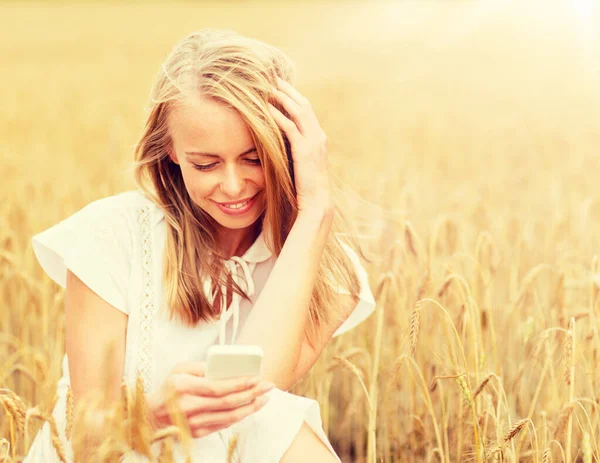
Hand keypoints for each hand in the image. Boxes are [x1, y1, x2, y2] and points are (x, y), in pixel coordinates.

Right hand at [146, 361, 273, 437]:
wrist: (150, 417)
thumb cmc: (168, 389)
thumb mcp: (178, 369)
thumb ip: (200, 366)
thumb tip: (225, 367)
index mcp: (184, 386)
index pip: (217, 387)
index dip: (239, 384)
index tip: (256, 378)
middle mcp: (189, 406)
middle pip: (227, 402)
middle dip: (252, 394)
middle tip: (268, 386)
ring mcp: (194, 422)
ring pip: (229, 416)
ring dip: (250, 408)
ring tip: (264, 398)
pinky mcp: (197, 433)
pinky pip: (223, 425)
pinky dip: (239, 416)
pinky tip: (250, 408)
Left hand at [268, 77, 332, 216]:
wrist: (316, 203)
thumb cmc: (305, 188)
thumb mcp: (300, 164)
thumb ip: (293, 149)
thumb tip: (277, 141)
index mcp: (318, 137)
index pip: (306, 109)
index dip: (293, 95)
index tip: (278, 85)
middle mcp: (318, 136)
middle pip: (303, 104)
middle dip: (287, 89)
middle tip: (271, 77)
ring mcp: (313, 142)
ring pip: (298, 110)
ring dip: (282, 96)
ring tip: (267, 86)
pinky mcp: (304, 151)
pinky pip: (290, 126)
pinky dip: (278, 114)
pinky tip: (266, 107)